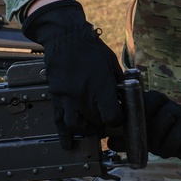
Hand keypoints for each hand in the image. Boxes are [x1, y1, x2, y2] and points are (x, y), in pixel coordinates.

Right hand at [21, 0, 124, 148]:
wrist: (65, 37)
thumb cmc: (91, 47)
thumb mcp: (111, 63)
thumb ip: (117, 83)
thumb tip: (124, 97)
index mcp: (101, 86)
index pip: (112, 116)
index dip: (118, 120)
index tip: (118, 117)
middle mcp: (84, 95)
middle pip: (96, 122)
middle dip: (103, 125)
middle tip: (106, 122)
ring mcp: (68, 97)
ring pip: (76, 125)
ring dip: (85, 130)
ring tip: (90, 128)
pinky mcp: (56, 96)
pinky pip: (59, 120)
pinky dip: (64, 134)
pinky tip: (68, 143)